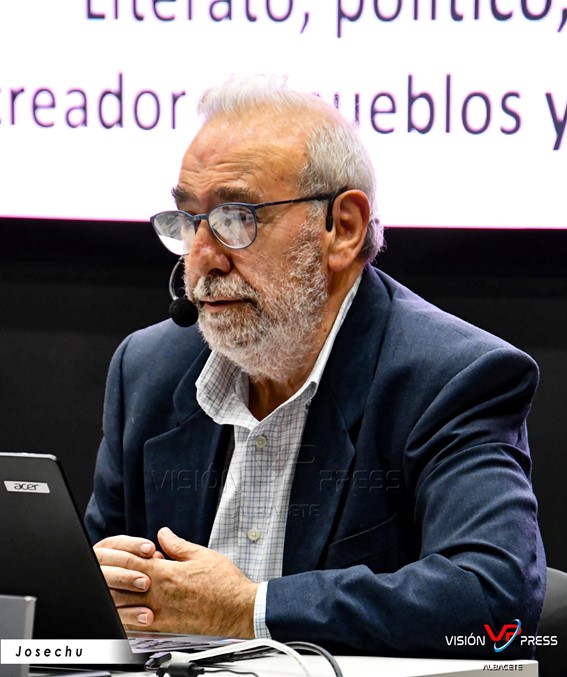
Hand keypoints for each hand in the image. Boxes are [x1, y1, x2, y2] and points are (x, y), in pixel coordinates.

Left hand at [95, 528, 257, 637]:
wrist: (238, 608)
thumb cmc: (224, 583)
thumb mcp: (201, 554)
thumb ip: (177, 545)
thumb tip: (163, 535)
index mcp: (166, 573)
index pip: (133, 562)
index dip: (120, 556)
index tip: (111, 552)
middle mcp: (159, 594)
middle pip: (123, 586)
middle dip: (110, 578)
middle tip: (101, 573)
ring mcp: (161, 613)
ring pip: (126, 608)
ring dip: (114, 599)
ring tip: (107, 592)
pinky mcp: (166, 628)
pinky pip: (139, 625)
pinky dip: (127, 619)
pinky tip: (124, 614)